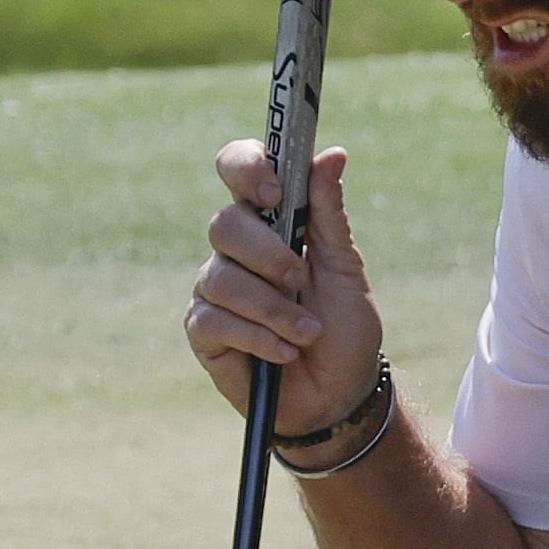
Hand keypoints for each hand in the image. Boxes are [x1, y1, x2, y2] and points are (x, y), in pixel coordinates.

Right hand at [188, 140, 383, 434]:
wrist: (338, 395)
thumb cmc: (343, 329)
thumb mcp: (345, 267)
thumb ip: (329, 212)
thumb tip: (332, 153)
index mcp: (268, 220)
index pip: (238, 167)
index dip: (247, 168)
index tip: (275, 194)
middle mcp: (235, 248)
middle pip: (224, 223)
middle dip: (268, 255)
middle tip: (300, 279)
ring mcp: (214, 288)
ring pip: (222, 278)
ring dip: (274, 308)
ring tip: (306, 333)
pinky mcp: (203, 330)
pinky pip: (216, 319)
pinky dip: (259, 338)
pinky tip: (284, 354)